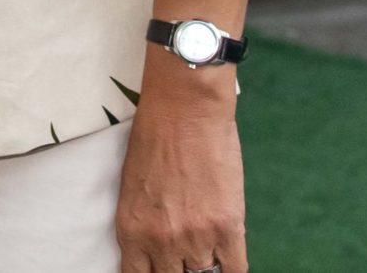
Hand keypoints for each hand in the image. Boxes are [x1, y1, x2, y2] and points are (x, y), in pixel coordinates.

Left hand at [115, 68, 245, 272]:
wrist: (183, 110)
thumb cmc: (153, 139)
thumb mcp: (132, 188)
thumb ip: (143, 225)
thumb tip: (156, 250)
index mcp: (131, 230)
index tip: (159, 271)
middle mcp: (161, 240)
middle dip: (178, 271)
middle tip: (185, 261)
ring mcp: (196, 237)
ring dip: (204, 267)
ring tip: (205, 252)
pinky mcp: (227, 227)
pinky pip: (234, 270)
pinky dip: (230, 270)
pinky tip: (227, 261)